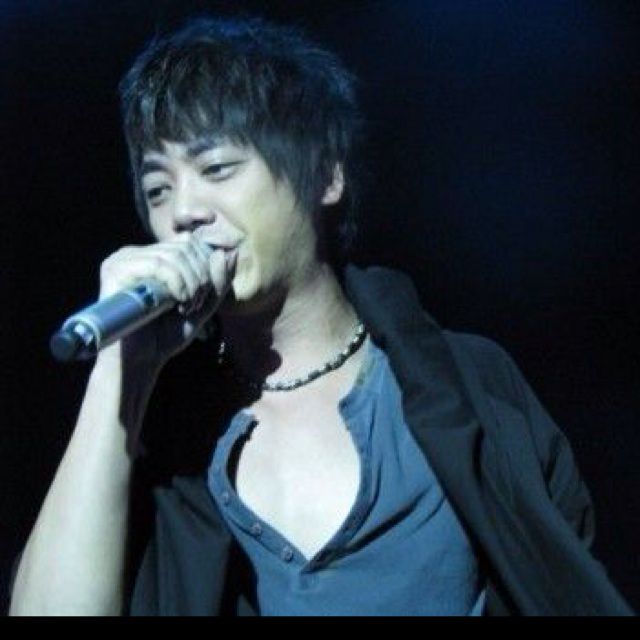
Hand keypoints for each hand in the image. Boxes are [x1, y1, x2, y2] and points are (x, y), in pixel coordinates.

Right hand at [97, 232, 237, 368]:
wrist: (140, 362)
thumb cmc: (166, 336)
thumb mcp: (202, 307)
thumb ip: (218, 282)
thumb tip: (229, 253)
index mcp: (152, 258)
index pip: (188, 244)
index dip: (205, 267)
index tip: (202, 297)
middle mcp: (135, 254)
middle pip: (184, 247)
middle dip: (200, 277)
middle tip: (195, 304)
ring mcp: (123, 260)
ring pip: (174, 254)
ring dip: (191, 282)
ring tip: (186, 306)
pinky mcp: (115, 270)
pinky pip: (158, 264)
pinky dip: (176, 282)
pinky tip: (177, 302)